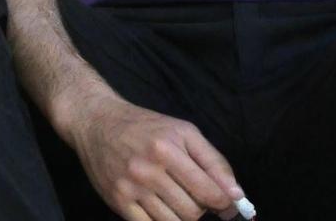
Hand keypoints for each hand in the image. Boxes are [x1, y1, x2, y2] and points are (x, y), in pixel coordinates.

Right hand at [70, 96, 244, 220]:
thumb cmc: (147, 126)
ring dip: (183, 217)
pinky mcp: (118, 202)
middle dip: (202, 209)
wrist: (99, 123)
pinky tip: (162, 209)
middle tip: (198, 198)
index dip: (225, 202)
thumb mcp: (183, 131)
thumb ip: (212, 160)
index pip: (208, 187)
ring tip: (179, 200)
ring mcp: (133, 186)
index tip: (230, 206)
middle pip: (192, 210)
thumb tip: (235, 193)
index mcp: (172, 145)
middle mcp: (152, 166)